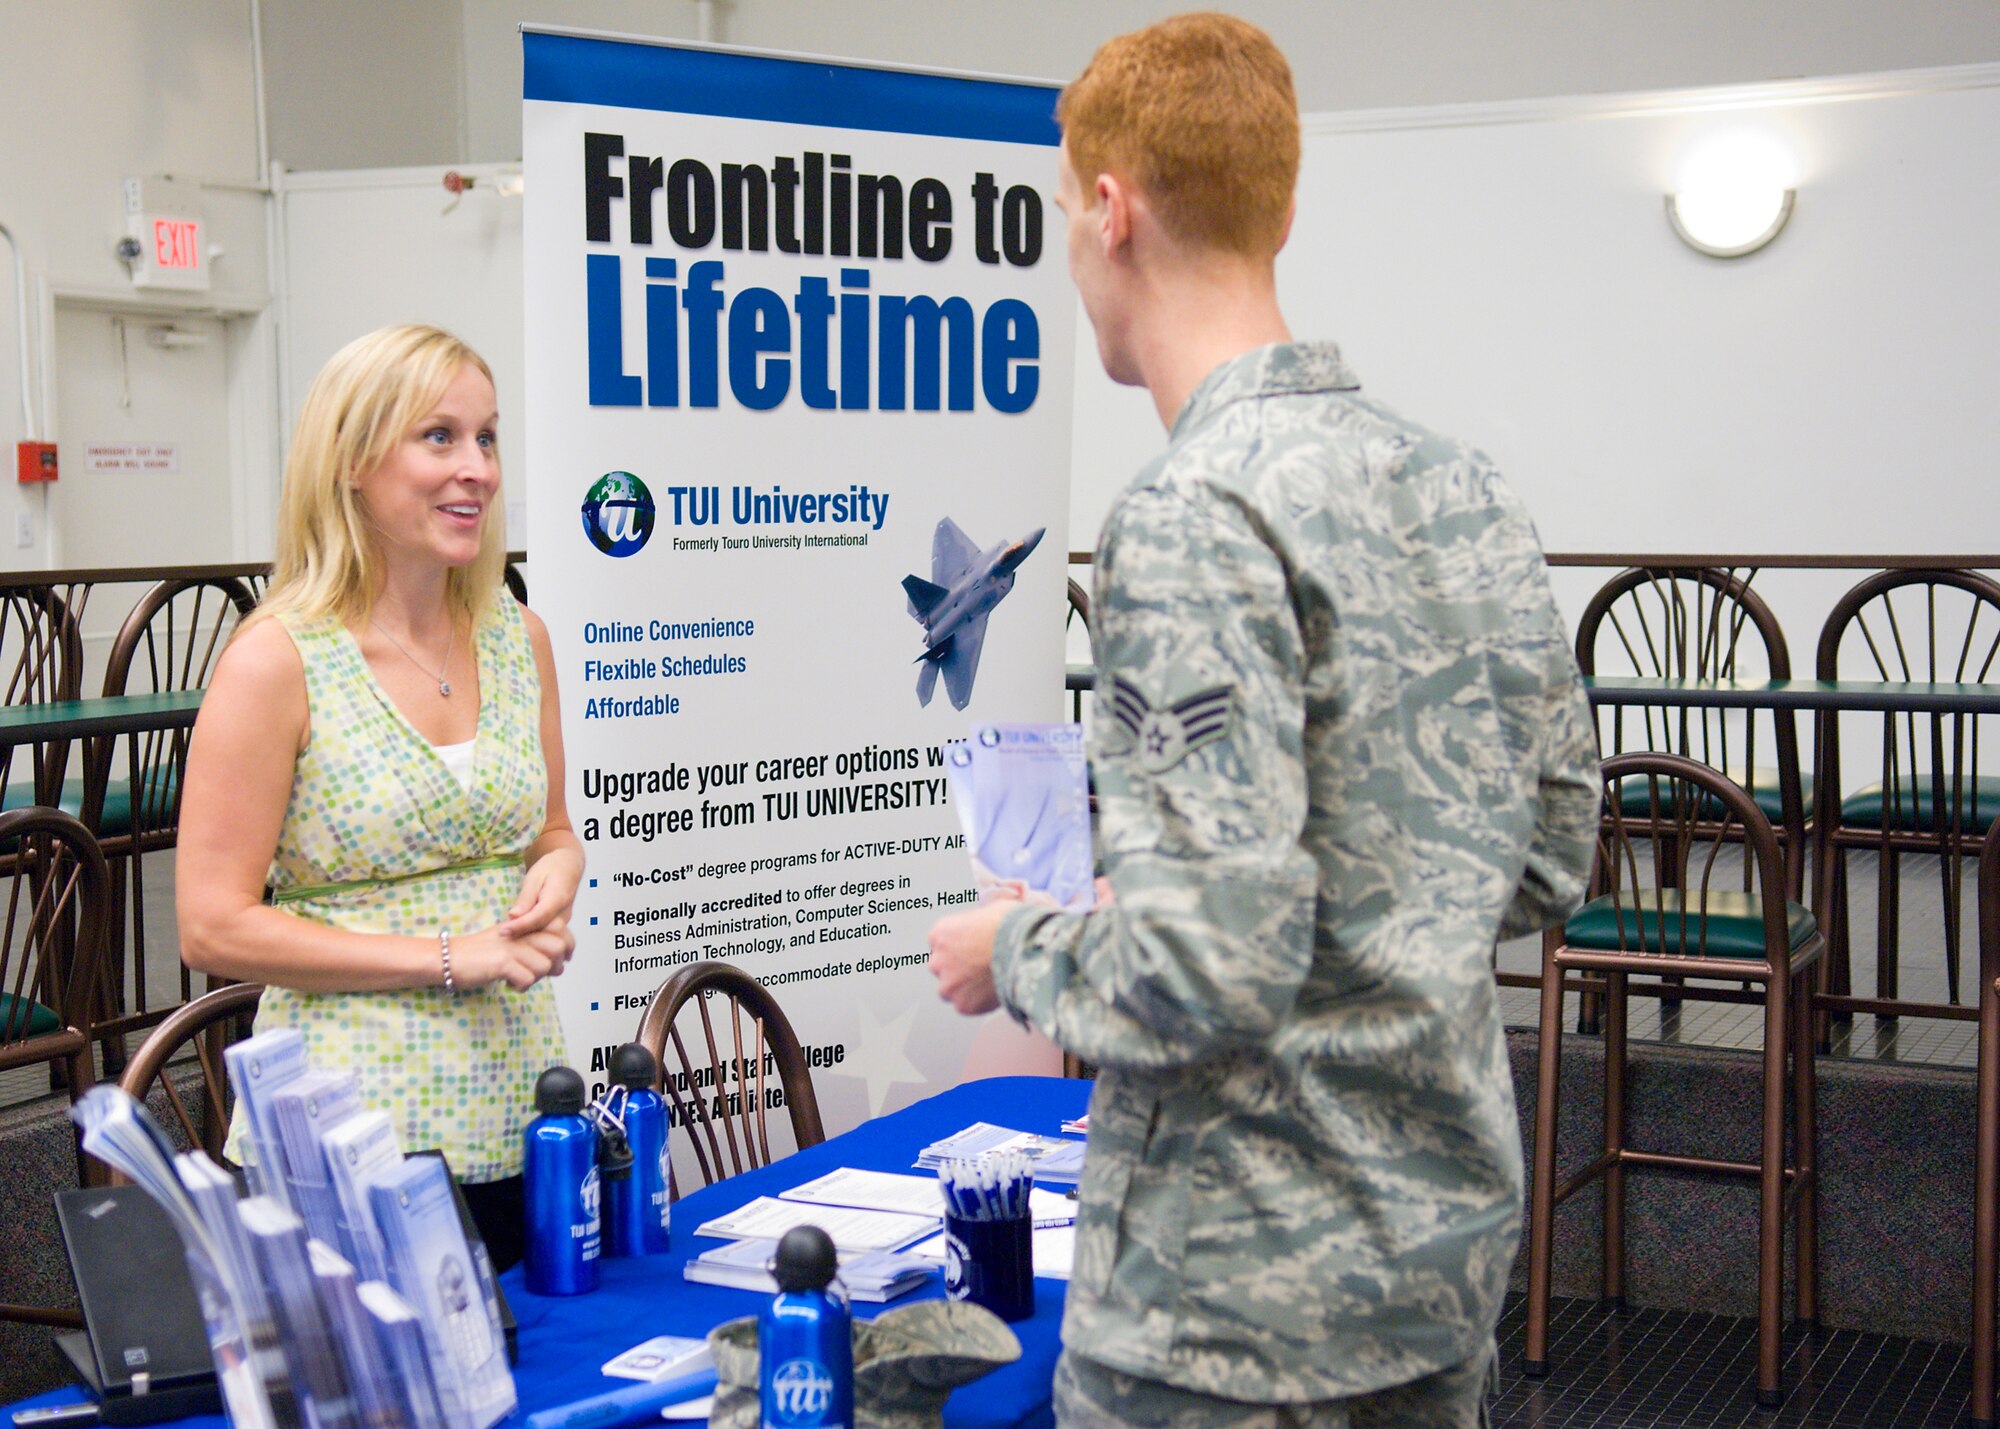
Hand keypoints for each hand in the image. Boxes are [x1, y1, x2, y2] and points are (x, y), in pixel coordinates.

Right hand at [449, 920, 573, 992]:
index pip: (559, 928)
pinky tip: (508, 984)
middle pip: (557, 947)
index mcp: (522, 926)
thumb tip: (559, 963)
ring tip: (517, 978)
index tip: (561, 959)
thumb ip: (533, 946)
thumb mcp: (509, 942)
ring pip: (544, 966)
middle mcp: (519, 933)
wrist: (446, 958)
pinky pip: (527, 979)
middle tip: (536, 973)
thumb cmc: (478, 955)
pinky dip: (521, 986)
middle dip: (554, 965)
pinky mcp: (502, 962)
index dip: (566, 945)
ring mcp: (511, 947)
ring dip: (534, 978)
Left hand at [505, 847, 583, 935]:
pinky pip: (546, 933)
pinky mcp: (560, 924)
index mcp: (557, 899)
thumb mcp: (534, 877)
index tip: (502, 931)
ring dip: (525, 937)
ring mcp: (564, 921)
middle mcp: (563, 914)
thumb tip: (513, 916)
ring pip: (544, 935)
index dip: (519, 926)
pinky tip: (517, 932)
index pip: (537, 918)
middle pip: (541, 931)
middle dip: (520, 935)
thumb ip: (525, 898)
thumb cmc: (551, 868)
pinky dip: (531, 934)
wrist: (569, 866)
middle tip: (500, 934)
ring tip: (506, 934)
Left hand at [927, 897, 1016, 1014]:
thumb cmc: (1011, 925)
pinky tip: (996, 991)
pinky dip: (980, 1002)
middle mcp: (938, 960)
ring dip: (967, 987)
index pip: (942, 944)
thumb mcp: (991, 909)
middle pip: (943, 968)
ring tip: (990, 981)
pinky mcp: (963, 1005)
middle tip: (983, 966)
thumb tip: (988, 923)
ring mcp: (949, 985)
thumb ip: (980, 922)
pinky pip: (969, 1005)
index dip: (961, 947)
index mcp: (940, 933)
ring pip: (953, 990)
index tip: (973, 950)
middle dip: (960, 969)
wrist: (1023, 948)